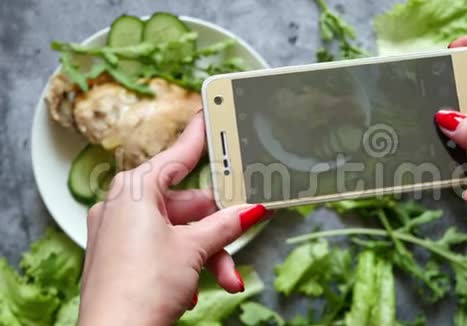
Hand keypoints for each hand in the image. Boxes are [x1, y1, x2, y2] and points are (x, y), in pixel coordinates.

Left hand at [78, 113, 268, 325]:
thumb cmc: (141, 286)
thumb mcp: (194, 249)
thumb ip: (225, 225)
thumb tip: (250, 210)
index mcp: (135, 189)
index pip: (177, 155)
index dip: (199, 136)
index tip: (211, 114)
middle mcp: (122, 205)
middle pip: (185, 204)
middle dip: (216, 227)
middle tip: (241, 231)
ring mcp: (119, 232)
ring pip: (178, 231)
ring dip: (206, 254)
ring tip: (226, 277)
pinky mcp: (120, 257)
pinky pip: (162, 248)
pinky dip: (184, 264)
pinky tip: (193, 287)